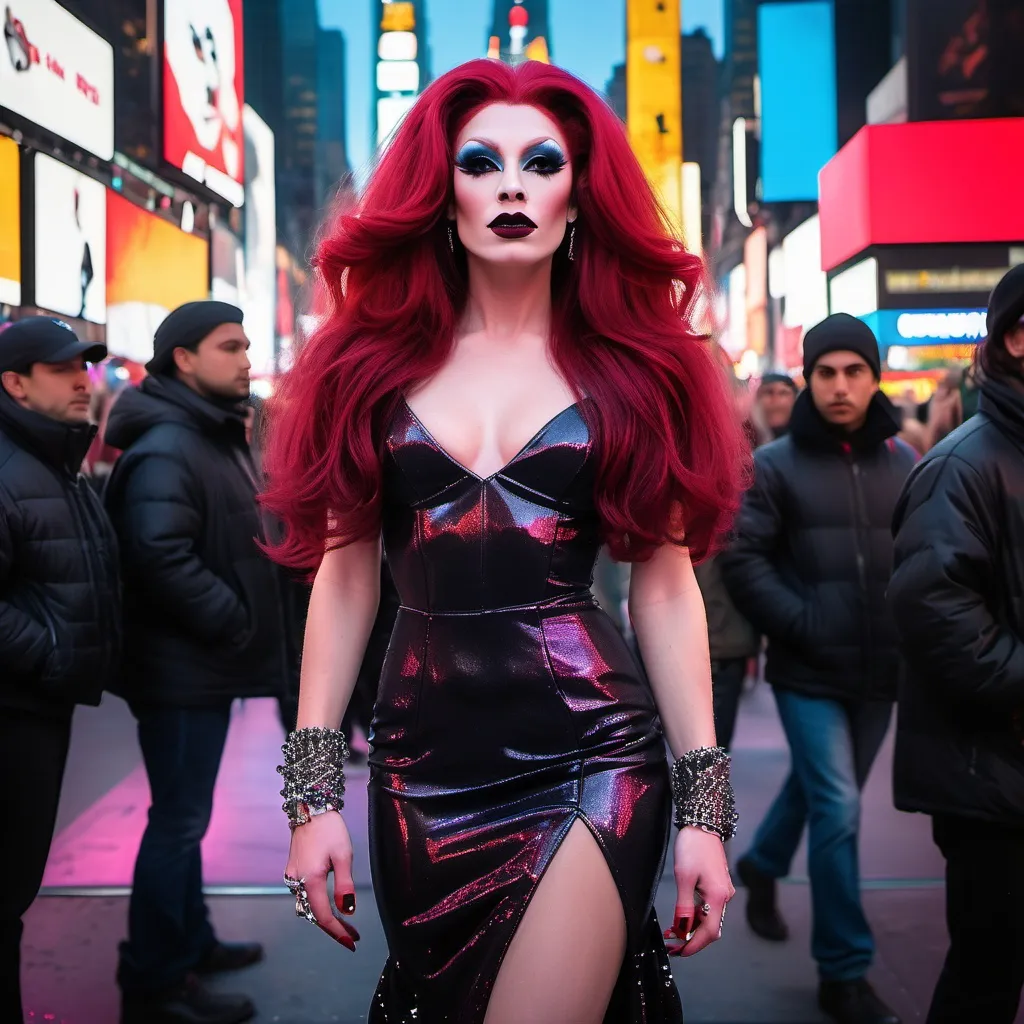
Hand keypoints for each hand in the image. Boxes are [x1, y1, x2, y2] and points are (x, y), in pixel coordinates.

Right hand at [285, 810, 360, 950]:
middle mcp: (297, 880)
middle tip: (351, 934)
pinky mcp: (293, 869)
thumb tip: (348, 910)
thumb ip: (345, 885)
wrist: (310, 806)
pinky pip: (303, 894)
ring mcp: (292, 875)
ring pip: (306, 906)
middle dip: (332, 927)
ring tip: (344, 922)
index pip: (323, 916)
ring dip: (323, 916)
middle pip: (313, 914)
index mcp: (310, 879)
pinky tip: (328, 903)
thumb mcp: (344, 855)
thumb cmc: (329, 828)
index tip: (352, 942)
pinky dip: (316, 904)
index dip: (337, 932)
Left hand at [663, 826, 733, 956]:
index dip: (693, 945)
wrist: (703, 823)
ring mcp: (723, 890)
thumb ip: (683, 906)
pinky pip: (709, 907)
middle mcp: (724, 896)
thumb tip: (681, 928)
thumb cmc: (692, 847)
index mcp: (718, 897)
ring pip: (710, 918)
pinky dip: (696, 915)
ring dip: (693, 927)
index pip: (709, 932)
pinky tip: (683, 916)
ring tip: (673, 931)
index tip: (678, 952)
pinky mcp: (718, 884)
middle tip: (673, 944)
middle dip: (692, 938)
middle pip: (711, 928)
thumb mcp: (684, 877)